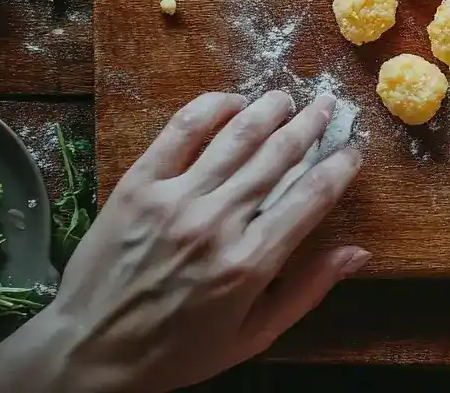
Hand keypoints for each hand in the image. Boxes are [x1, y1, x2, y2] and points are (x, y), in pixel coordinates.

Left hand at [0, 90, 365, 392]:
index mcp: (250, 262)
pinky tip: (232, 102)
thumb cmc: (178, 351)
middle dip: (311, 125)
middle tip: (327, 106)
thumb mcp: (253, 335)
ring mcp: (174, 199)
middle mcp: (216, 223)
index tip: (352, 151)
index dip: (339, 167)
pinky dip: (212, 108)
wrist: (91, 351)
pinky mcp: (138, 185)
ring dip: (269, 109)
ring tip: (286, 98)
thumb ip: (307, 290)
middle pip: (278, 156)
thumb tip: (359, 252)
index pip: (311, 196)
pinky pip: (181, 131)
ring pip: (236, 135)